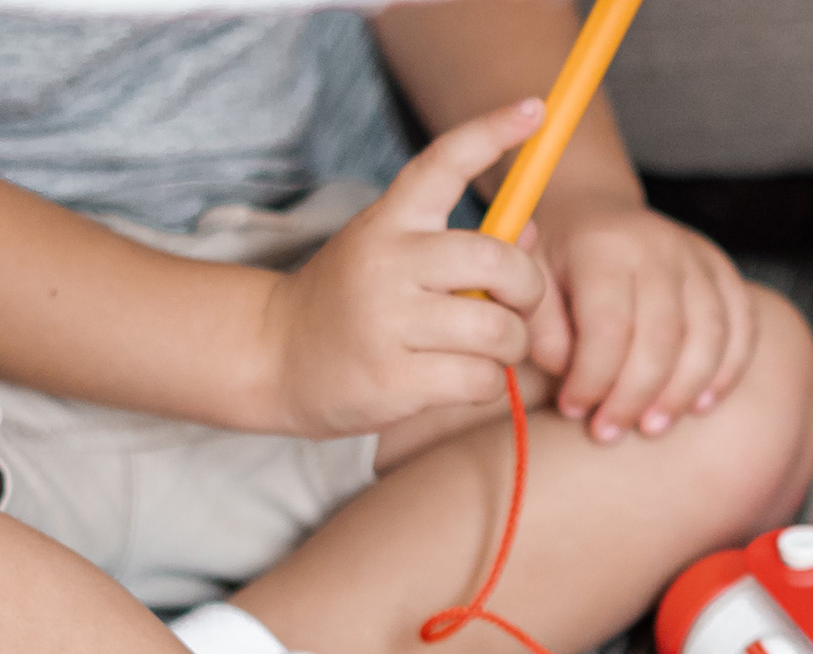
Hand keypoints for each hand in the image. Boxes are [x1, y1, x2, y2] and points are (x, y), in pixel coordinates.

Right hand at [262, 99, 551, 438]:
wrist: (275, 356)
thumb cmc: (354, 303)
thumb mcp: (395, 257)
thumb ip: (463, 246)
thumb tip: (529, 233)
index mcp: (389, 221)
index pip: (443, 162)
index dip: (492, 133)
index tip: (536, 111)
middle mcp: (387, 262)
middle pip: (494, 260)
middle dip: (529, 289)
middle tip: (517, 306)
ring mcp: (386, 320)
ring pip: (496, 329)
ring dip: (511, 345)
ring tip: (486, 350)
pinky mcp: (392, 378)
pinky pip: (478, 379)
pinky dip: (485, 384)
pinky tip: (459, 379)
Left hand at [528, 200, 757, 441]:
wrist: (594, 211)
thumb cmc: (556, 261)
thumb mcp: (530, 286)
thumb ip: (545, 333)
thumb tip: (574, 377)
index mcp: (603, 246)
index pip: (608, 327)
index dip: (591, 380)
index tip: (572, 409)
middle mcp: (658, 246)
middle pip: (662, 338)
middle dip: (635, 397)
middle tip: (609, 431)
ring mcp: (697, 257)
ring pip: (709, 336)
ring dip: (682, 393)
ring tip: (653, 427)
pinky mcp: (723, 271)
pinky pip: (742, 327)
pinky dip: (727, 372)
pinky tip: (700, 404)